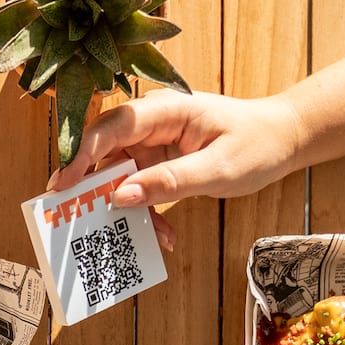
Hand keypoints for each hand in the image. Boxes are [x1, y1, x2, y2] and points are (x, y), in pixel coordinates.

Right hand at [47, 90, 305, 230]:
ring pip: (118, 175)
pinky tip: (163, 234)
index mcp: (165, 110)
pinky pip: (137, 188)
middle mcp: (151, 122)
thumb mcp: (218, 169)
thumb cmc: (256, 144)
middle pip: (104, 151)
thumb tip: (122, 196)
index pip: (112, 127)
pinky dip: (145, 212)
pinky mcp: (157, 161)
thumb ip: (170, 182)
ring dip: (124, 208)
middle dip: (92, 186)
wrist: (282, 139)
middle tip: (76, 219)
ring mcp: (152, 142)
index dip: (82, 154)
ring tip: (138, 235)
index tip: (62, 184)